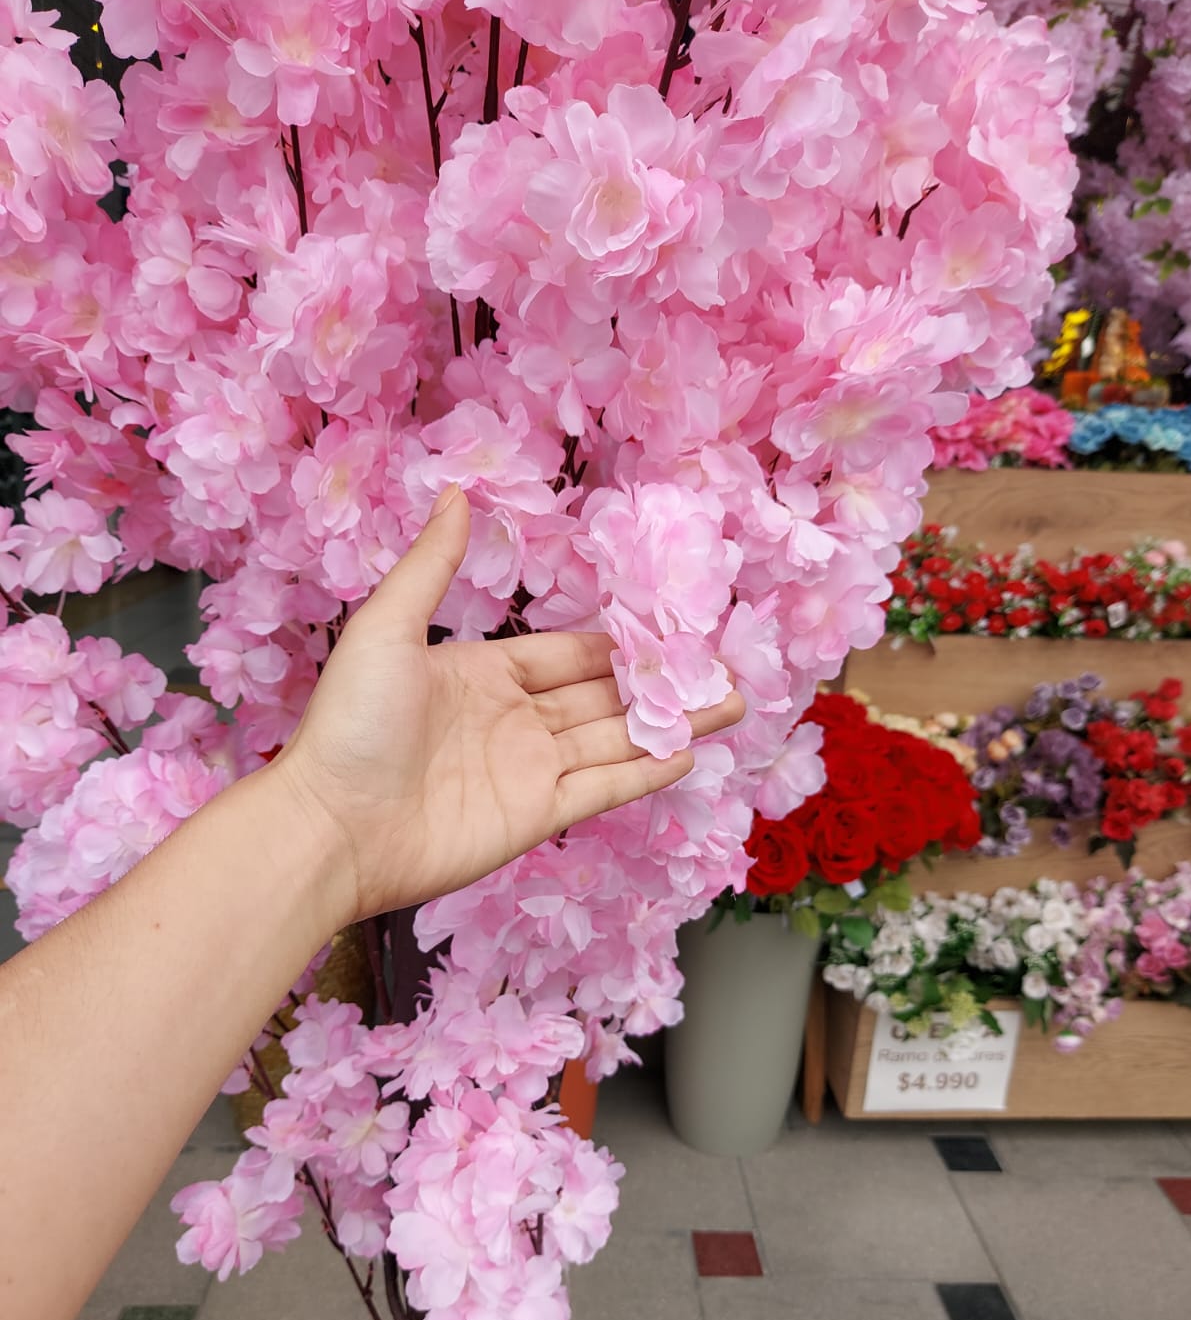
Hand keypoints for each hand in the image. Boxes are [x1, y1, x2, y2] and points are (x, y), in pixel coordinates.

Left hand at [272, 486, 745, 923]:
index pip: (566, 654)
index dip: (618, 643)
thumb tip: (458, 492)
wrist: (330, 827)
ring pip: (615, 740)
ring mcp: (527, 773)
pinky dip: (644, 772)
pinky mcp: (535, 819)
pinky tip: (687, 751)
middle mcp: (512, 722)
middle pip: (603, 696)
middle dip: (663, 682)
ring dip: (672, 722)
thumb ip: (434, 566)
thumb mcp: (387, 628)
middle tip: (724, 666)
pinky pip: (602, 788)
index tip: (673, 625)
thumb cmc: (350, 725)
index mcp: (481, 675)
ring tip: (732, 704)